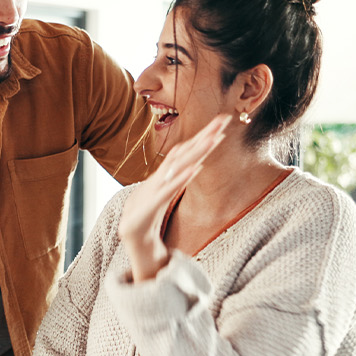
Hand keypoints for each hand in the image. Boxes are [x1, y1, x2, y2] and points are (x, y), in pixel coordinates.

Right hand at [117, 116, 229, 281]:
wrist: (130, 237)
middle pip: (186, 152)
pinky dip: (182, 178)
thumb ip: (177, 179)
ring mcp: (156, 189)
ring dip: (196, 151)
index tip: (221, 122)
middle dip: (205, 134)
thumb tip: (193, 165)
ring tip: (213, 137)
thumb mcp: (164, 193)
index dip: (203, 136)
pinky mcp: (152, 205)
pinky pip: (170, 190)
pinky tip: (196, 168)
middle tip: (224, 118)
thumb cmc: (149, 215)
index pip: (187, 151)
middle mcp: (162, 177)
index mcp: (166, 175)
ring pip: (179, 166)